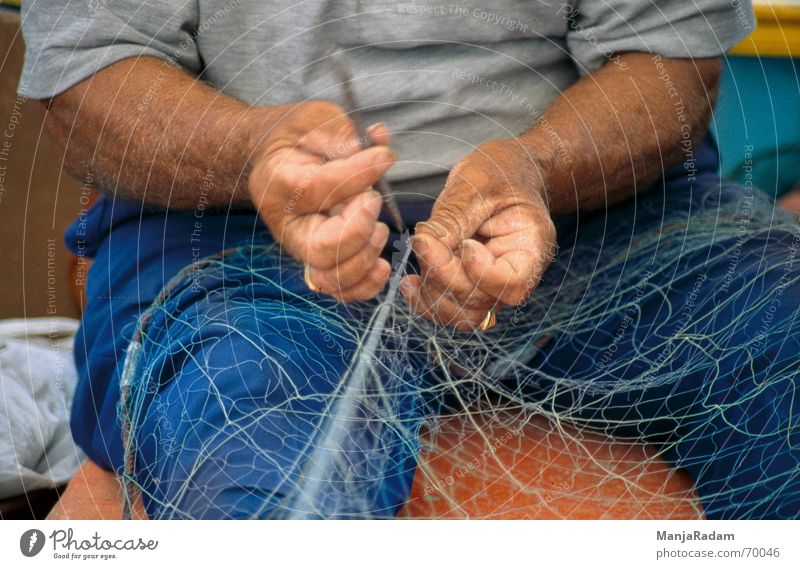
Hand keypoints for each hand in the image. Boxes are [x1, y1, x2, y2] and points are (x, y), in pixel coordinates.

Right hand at [249, 101, 395, 301]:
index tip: (384, 155)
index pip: (317, 189)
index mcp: (277, 183)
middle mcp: (287, 225)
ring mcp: (302, 249)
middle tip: (374, 200)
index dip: (357, 174)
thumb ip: (340, 135)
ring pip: (330, 278)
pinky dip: (365, 286)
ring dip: (364, 259)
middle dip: (358, 230)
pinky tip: (383, 265)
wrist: (281, 158)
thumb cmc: (300, 136)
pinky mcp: (320, 262)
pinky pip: (340, 290)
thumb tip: (376, 144)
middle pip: (320, 249)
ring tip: (381, 230)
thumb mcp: (315, 120)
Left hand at [399, 140, 556, 330]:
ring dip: (432, 294)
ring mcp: (491, 285)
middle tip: (423, 240)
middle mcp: (515, 274)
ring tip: (415, 264)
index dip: (481, 272)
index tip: (464, 244)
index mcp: (531, 247)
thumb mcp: (479, 183)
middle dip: (445, 275)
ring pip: (463, 314)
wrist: (506, 174)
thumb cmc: (500, 172)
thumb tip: (424, 243)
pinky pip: (449, 308)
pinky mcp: (469, 285)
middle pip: (480, 300)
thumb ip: (455, 216)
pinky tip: (410, 282)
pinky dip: (426, 301)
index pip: (512, 283)